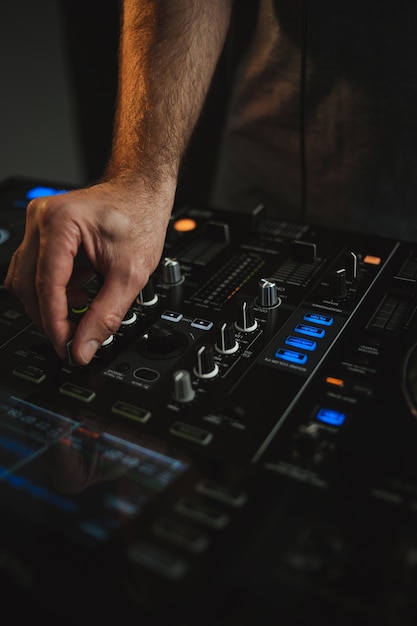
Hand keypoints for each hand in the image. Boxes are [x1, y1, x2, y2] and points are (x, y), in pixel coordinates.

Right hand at [5, 177, 174, 363]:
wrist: (142, 191)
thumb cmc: (140, 217)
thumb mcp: (130, 273)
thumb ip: (106, 315)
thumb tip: (83, 348)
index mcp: (61, 224)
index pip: (47, 285)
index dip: (55, 322)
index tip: (66, 346)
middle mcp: (41, 219)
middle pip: (28, 284)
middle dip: (49, 316)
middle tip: (72, 338)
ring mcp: (38, 223)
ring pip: (26, 278)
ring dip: (50, 303)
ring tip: (82, 307)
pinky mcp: (42, 230)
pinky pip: (34, 268)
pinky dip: (53, 288)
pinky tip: (79, 290)